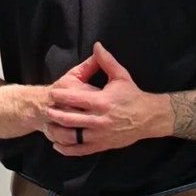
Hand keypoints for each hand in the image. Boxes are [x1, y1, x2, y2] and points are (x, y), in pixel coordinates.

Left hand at [43, 42, 170, 155]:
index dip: (62, 96)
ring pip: (74, 137)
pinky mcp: (103, 145)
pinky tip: (57, 145)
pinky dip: (67, 149)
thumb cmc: (132, 96)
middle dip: (56, 114)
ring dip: (58, 133)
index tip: (52, 93)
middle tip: (46, 109)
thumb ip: (106, 61)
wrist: (149, 118)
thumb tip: (96, 45)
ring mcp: (101, 135)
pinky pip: (81, 150)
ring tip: (48, 127)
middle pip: (72, 119)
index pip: (77, 99)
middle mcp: (100, 120)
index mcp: (103, 102)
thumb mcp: (121, 76)